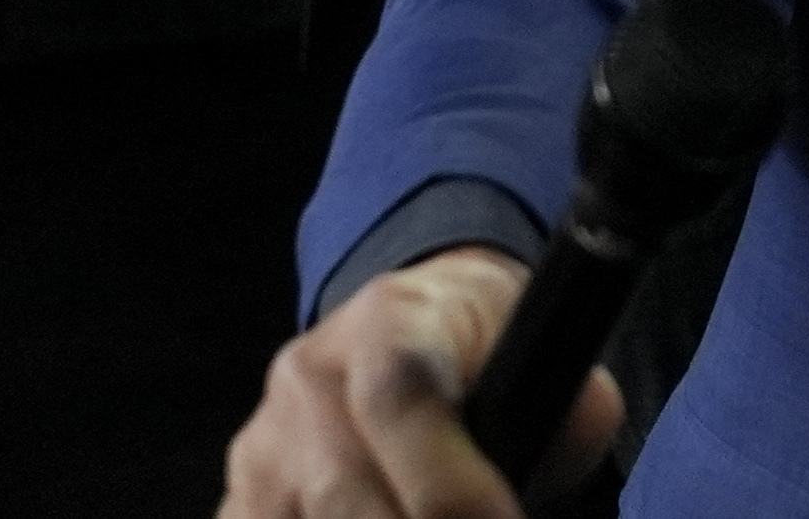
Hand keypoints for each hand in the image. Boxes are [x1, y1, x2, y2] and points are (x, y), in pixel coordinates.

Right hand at [221, 244, 608, 518]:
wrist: (415, 323)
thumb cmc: (485, 349)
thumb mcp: (543, 356)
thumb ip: (566, 416)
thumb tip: (547, 465)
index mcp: (391, 317)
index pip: (399, 395)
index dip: (449, 485)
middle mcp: (310, 371)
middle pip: (345, 490)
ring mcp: (265, 437)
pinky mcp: (242, 492)